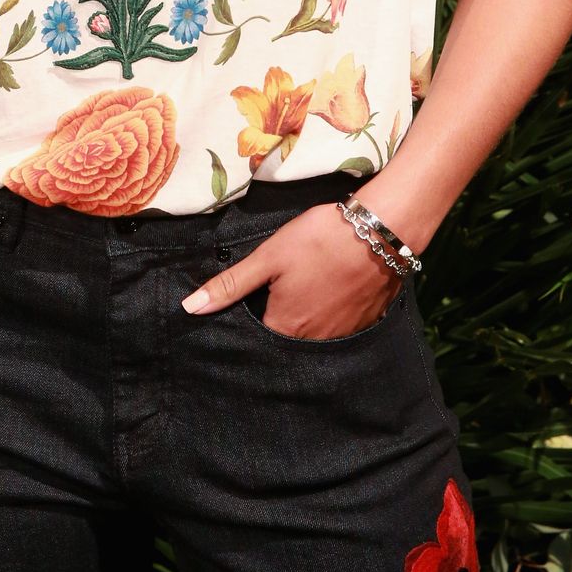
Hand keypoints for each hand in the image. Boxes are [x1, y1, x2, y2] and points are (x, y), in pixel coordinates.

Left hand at [180, 200, 401, 340]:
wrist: (380, 231)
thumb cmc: (318, 240)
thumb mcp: (268, 256)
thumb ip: (231, 285)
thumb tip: (190, 309)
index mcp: (284, 326)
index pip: (257, 336)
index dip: (253, 318)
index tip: (255, 302)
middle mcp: (313, 340)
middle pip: (287, 337)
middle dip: (282, 319)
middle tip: (284, 290)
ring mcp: (343, 334)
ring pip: (315, 333)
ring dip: (309, 317)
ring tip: (309, 288)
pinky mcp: (366, 323)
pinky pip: (341, 327)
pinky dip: (334, 313)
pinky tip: (334, 290)